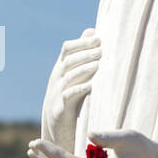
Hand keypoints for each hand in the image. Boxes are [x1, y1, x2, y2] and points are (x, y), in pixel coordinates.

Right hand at [41, 29, 100, 149]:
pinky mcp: (60, 108)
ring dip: (84, 69)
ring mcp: (56, 92)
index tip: (99, 38)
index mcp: (60, 68)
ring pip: (68, 76)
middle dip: (85, 53)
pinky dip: (79, 89)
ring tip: (98, 64)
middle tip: (102, 50)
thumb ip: (82, 53)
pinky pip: (68, 96)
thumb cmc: (71, 97)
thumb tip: (92, 31)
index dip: (82, 42)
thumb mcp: (74, 74)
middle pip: (69, 60)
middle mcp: (56, 78)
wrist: (56, 127)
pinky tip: (91, 85)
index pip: (67, 48)